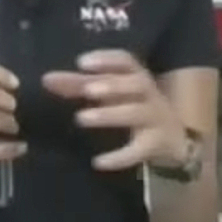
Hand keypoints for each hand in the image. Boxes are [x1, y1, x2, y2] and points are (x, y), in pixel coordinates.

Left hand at [42, 50, 189, 171]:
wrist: (174, 139)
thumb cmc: (134, 107)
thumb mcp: (111, 94)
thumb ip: (79, 86)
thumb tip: (47, 79)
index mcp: (137, 76)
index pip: (127, 61)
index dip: (107, 59)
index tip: (82, 62)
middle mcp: (149, 94)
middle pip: (136, 84)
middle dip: (112, 85)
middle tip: (86, 90)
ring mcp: (155, 119)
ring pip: (136, 112)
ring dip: (109, 114)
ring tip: (81, 118)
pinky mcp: (155, 144)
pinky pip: (138, 150)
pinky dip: (119, 157)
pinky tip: (98, 162)